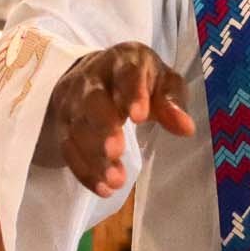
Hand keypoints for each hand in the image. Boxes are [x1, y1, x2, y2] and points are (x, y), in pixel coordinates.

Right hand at [46, 42, 193, 197]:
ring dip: (94, 156)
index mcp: (122, 61)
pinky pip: (69, 149)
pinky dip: (84, 171)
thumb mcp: (162, 81)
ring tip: (116, 180)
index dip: (132, 94)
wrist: (95, 72)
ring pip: (78, 128)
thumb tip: (186, 128)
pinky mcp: (63, 125)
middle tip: (117, 150)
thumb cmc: (138, 79)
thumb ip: (172, 101)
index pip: (125, 73)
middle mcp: (92, 79)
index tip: (141, 117)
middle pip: (92, 101)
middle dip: (103, 126)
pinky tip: (103, 189)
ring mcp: (73, 102)